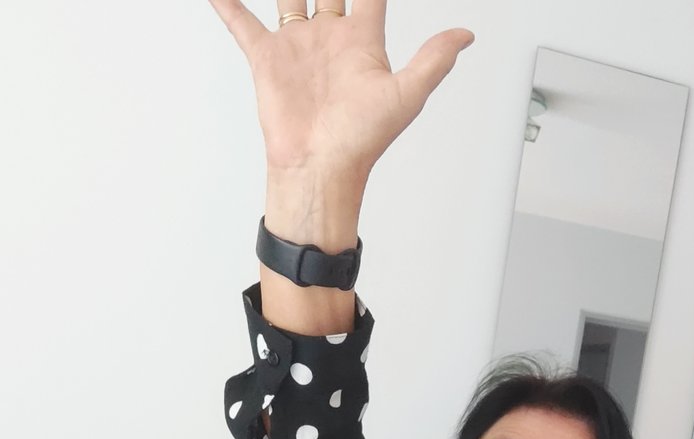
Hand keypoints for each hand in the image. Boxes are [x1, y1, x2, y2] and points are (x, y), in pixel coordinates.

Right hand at [207, 0, 473, 179]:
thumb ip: (433, 60)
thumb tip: (466, 36)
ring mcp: (298, 45)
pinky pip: (242, 20)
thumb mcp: (406, 96)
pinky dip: (227, 3)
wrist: (320, 167)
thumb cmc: (362, 141)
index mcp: (362, 41)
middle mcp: (329, 37)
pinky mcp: (267, 58)